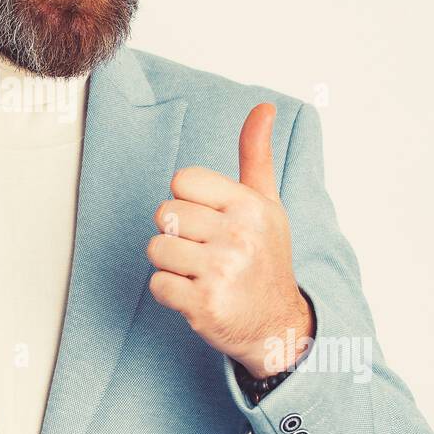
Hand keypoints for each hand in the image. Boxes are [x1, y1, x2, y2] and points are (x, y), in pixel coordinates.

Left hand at [147, 103, 313, 377]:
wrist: (278, 326)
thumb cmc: (266, 259)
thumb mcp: (267, 204)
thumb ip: (256, 155)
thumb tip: (262, 107)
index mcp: (250, 205)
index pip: (182, 180)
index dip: (187, 200)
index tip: (208, 220)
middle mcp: (238, 236)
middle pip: (164, 214)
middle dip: (177, 234)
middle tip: (204, 251)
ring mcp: (221, 271)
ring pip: (156, 248)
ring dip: (170, 264)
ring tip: (199, 273)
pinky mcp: (204, 305)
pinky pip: (157, 284)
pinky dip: (169, 293)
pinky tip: (196, 295)